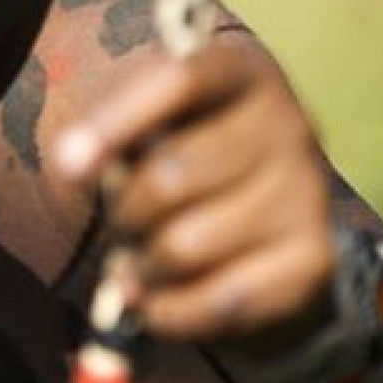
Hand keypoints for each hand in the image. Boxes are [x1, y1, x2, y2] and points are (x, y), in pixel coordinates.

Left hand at [51, 28, 335, 347]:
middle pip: (173, 175)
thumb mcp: (151, 118)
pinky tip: (156, 302)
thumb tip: (74, 163)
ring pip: (186, 247)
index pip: (179, 80)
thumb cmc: (184, 149)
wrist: (264, 213)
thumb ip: (113, 130)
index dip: (116, 122)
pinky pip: (219, 302)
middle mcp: (289, 124)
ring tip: (141, 261)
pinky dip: (170, 312)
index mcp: (243, 70)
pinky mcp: (315, 260)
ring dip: (142, 266)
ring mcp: (308, 193)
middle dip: (124, 210)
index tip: (66, 165)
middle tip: (120, 220)